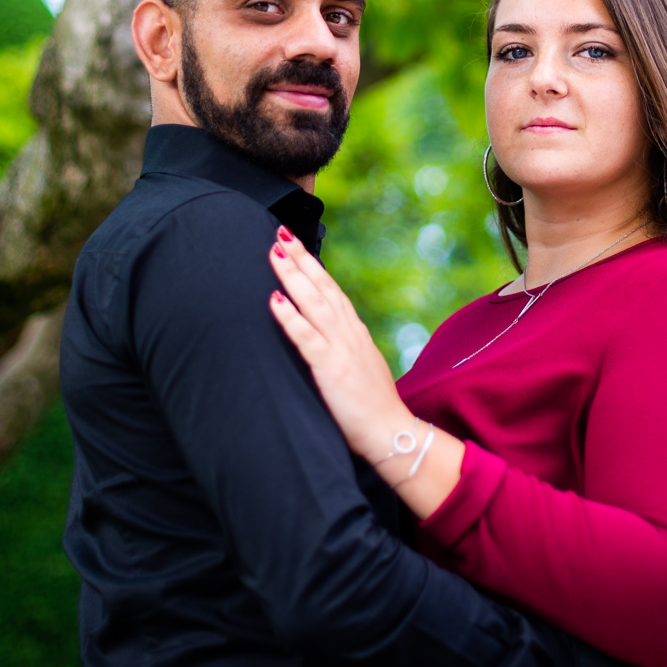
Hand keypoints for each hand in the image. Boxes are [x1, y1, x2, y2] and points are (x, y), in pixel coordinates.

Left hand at [266, 227, 415, 464]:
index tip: (295, 244)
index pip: (332, 291)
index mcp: (355, 333)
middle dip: (301, 258)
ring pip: (313, 303)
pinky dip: (290, 317)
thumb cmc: (372, 409)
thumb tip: (323, 337)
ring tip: (275, 252)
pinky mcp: (331, 368)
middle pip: (322, 287)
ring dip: (293, 276)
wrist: (392, 434)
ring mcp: (341, 349)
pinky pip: (306, 337)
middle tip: (280, 232)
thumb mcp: (359, 368)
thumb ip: (342, 349)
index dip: (313, 266)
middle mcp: (349, 333)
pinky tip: (274, 300)